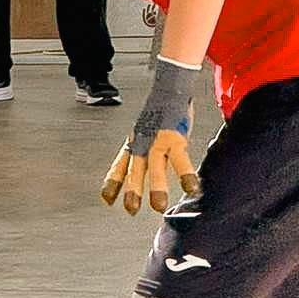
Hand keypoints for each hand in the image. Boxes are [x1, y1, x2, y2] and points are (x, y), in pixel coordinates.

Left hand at [100, 59, 200, 214]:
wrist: (170, 87)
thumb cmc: (159, 113)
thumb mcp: (144, 132)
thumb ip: (142, 151)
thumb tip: (142, 167)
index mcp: (133, 143)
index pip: (119, 165)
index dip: (112, 182)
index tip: (106, 199)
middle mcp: (142, 143)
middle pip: (135, 169)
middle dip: (132, 190)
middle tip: (131, 210)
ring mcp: (158, 141)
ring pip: (155, 167)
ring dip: (156, 187)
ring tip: (159, 207)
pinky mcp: (176, 138)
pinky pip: (181, 160)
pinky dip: (186, 174)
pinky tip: (192, 188)